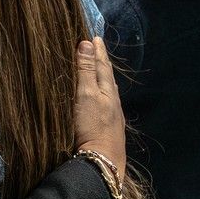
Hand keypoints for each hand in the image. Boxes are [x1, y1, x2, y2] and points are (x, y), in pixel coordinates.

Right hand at [74, 38, 125, 183]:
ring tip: (98, 68)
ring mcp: (113, 115)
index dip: (98, 50)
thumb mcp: (86, 95)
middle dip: (101, 61)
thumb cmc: (92, 126)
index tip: (94, 36)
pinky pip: (105, 101)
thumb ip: (86, 70)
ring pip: (108, 89)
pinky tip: (99, 97)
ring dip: (102, 76)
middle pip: (107, 76)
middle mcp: (113, 100)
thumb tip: (87, 42)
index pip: (103, 64)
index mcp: (108, 90)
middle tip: (96, 47)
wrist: (102, 162)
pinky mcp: (108, 127)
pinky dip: (101, 91)